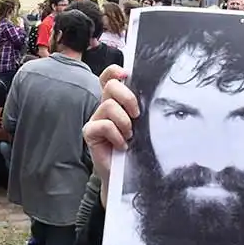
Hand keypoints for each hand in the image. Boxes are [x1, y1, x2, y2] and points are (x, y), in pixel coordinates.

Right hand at [82, 65, 138, 207]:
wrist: (125, 173)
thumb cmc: (135, 147)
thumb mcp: (141, 124)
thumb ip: (140, 108)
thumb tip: (154, 94)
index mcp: (115, 101)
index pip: (109, 77)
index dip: (115, 71)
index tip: (127, 75)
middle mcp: (103, 107)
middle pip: (110, 86)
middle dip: (127, 98)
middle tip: (136, 115)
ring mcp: (95, 119)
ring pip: (109, 106)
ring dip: (124, 122)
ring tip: (129, 136)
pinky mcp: (89, 133)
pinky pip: (104, 125)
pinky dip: (117, 136)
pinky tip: (122, 145)